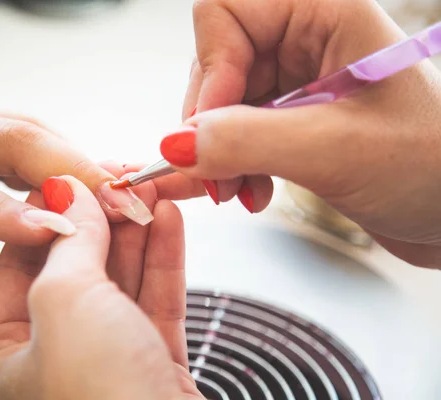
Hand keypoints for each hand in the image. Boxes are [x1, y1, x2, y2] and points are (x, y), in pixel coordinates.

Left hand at [0, 60, 204, 244]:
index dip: (10, 211)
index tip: (59, 231)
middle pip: (11, 141)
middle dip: (74, 170)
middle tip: (122, 199)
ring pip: (28, 129)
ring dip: (80, 157)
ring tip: (126, 188)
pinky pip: (25, 128)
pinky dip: (65, 149)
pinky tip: (93, 170)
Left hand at [0, 174, 203, 399]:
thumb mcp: (68, 306)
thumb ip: (70, 243)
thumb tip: (70, 193)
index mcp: (6, 356)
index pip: (20, 262)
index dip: (50, 213)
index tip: (75, 175)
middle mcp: (53, 362)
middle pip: (76, 268)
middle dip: (102, 219)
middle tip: (123, 178)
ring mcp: (106, 365)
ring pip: (121, 282)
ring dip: (137, 233)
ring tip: (151, 191)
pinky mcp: (153, 368)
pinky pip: (155, 303)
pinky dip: (163, 261)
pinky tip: (169, 225)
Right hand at [163, 0, 440, 267]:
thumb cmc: (433, 166)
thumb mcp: (336, 150)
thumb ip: (248, 141)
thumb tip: (175, 142)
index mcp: (325, 13)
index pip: (225, 12)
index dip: (211, 71)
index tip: (211, 129)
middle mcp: (306, 39)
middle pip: (215, 64)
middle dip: (210, 125)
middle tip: (219, 177)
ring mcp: (296, 80)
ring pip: (219, 103)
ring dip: (219, 153)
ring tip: (241, 192)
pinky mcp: (290, 119)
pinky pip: (234, 131)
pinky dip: (232, 165)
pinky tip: (251, 191)